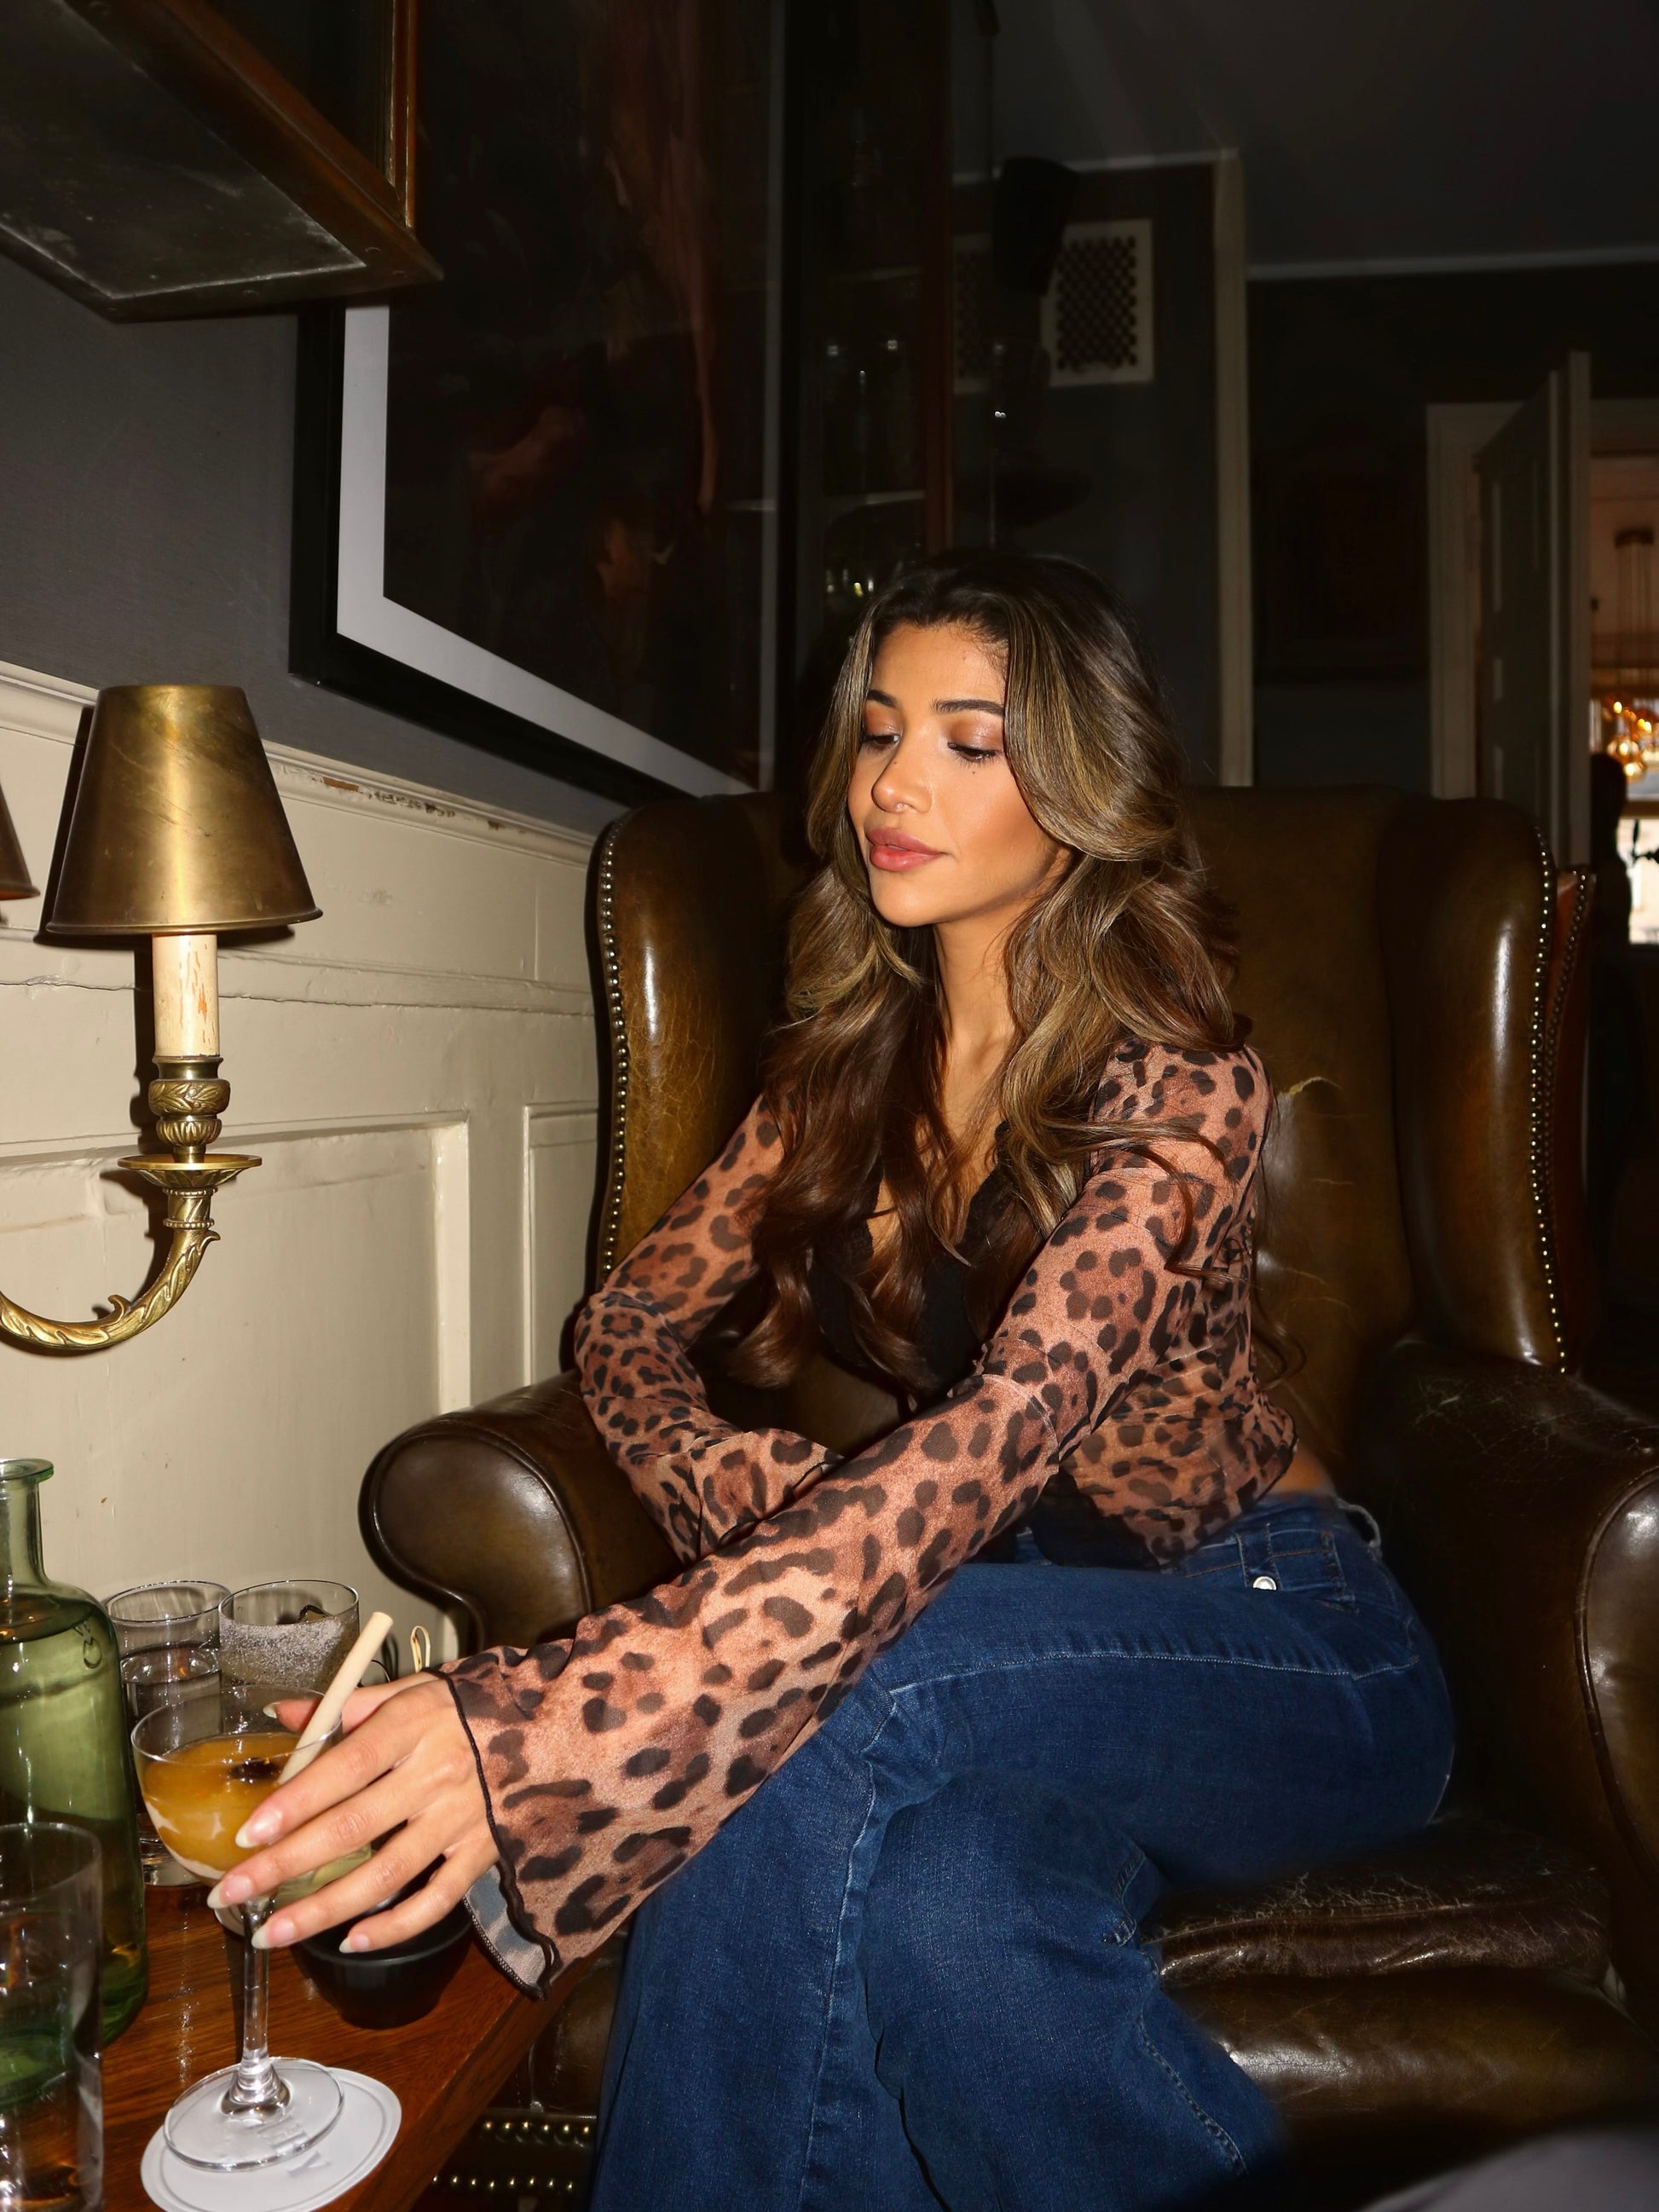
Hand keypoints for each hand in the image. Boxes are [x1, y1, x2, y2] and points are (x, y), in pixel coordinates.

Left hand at [206, 1677, 496, 1954]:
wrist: (560, 1730)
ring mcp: (461, 1820)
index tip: (247, 1834)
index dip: (295, 1801)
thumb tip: (285, 1714)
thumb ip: (350, 1705)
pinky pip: (436, 1900)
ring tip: (272, 1933)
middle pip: (352, 1828)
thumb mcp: (417, 1689)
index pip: (346, 1766)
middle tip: (231, 1894)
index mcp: (415, 1725)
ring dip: (323, 1909)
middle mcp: (436, 1775)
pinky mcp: (482, 1854)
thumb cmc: (474, 1706)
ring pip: (385, 1875)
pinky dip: (395, 1926)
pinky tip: (353, 1941)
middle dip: (284, 1866)